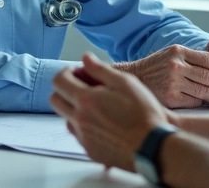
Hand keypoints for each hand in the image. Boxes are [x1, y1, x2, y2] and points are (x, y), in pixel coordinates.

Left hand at [51, 53, 170, 170]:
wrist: (152, 147)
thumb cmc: (143, 113)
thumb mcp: (125, 82)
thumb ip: (101, 69)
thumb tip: (86, 58)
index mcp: (85, 100)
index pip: (59, 81)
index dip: (67, 72)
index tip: (80, 72)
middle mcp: (79, 120)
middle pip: (55, 101)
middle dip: (64, 90)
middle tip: (82, 87)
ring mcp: (83, 137)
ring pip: (66, 119)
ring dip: (74, 109)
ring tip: (95, 107)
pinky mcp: (90, 151)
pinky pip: (79, 135)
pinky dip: (84, 126)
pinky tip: (103, 124)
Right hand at [114, 44, 208, 107]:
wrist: (133, 79)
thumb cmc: (158, 67)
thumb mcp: (173, 54)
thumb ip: (194, 57)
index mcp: (178, 51)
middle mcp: (176, 65)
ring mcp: (172, 82)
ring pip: (206, 90)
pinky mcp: (171, 98)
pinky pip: (196, 101)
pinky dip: (205, 102)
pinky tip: (208, 103)